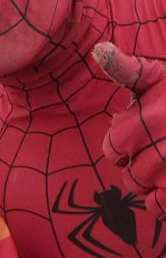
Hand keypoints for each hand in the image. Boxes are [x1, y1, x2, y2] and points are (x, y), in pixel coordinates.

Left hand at [93, 42, 165, 219]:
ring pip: (143, 191)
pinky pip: (159, 208)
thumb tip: (99, 49)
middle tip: (162, 147)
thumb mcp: (160, 77)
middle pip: (128, 175)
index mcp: (142, 122)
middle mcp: (155, 151)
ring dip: (152, 181)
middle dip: (141, 164)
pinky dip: (162, 200)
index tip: (143, 133)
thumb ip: (128, 70)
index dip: (125, 144)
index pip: (112, 151)